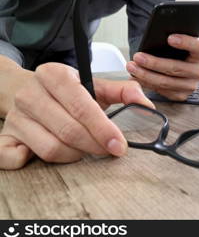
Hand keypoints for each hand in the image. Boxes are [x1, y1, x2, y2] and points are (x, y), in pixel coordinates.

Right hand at [0, 63, 153, 169]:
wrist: (27, 90)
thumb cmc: (67, 91)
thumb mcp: (94, 85)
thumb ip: (123, 91)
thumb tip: (147, 105)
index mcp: (55, 75)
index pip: (82, 106)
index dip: (103, 128)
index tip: (119, 146)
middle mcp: (30, 93)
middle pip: (68, 130)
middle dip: (94, 145)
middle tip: (109, 150)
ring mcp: (15, 116)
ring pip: (50, 148)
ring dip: (74, 155)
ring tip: (83, 148)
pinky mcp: (4, 135)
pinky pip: (14, 158)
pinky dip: (31, 161)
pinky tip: (50, 152)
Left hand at [127, 34, 198, 100]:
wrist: (182, 65)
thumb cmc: (178, 53)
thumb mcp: (179, 43)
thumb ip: (172, 40)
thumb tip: (154, 38)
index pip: (197, 47)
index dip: (185, 42)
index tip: (170, 38)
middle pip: (176, 68)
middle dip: (154, 63)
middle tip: (138, 57)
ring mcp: (191, 85)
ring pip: (166, 82)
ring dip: (146, 75)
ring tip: (133, 67)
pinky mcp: (181, 95)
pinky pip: (162, 91)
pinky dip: (147, 83)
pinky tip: (137, 77)